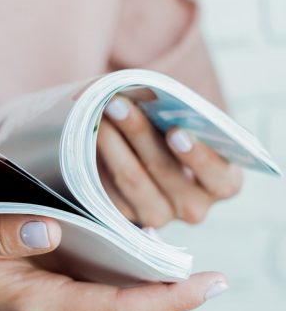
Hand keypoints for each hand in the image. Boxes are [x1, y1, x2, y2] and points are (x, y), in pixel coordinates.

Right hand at [0, 215, 227, 310]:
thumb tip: (50, 228)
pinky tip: (127, 249)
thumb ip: (0, 230)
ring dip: (151, 294)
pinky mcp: (54, 307)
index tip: (210, 281)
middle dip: (169, 299)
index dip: (170, 299)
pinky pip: (107, 307)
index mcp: (34, 305)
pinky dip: (128, 286)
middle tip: (186, 256)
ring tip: (159, 249)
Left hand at [98, 96, 242, 227]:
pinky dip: (96, 159)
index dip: (199, 157)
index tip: (176, 131)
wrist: (148, 152)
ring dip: (111, 143)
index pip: (220, 179)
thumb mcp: (185, 121)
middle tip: (117, 104)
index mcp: (222, 183)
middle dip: (138, 133)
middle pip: (164, 171)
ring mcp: (158, 215)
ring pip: (132, 180)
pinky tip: (87, 134)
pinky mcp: (125, 217)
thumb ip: (176, 112)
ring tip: (96, 114)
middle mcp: (194, 207)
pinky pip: (108, 189)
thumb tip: (144, 93)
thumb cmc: (175, 131)